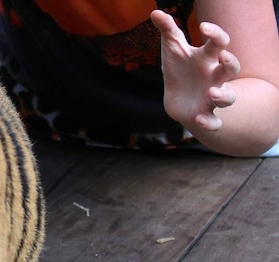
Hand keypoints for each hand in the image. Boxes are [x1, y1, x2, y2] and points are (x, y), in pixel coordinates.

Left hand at [150, 9, 240, 130]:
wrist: (177, 98)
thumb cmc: (179, 69)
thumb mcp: (172, 49)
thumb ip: (167, 30)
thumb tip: (155, 12)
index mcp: (207, 58)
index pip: (219, 43)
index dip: (215, 34)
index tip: (203, 27)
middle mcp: (214, 77)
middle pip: (232, 68)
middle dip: (231, 62)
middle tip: (223, 57)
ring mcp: (212, 96)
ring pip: (229, 97)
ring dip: (224, 95)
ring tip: (211, 93)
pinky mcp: (205, 114)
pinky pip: (214, 121)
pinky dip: (209, 122)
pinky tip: (198, 119)